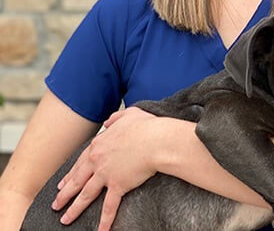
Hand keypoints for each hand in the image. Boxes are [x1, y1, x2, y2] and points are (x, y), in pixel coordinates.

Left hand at [52, 107, 157, 230]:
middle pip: (77, 180)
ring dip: (74, 209)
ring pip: (86, 195)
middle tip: (56, 203)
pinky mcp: (118, 185)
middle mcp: (98, 160)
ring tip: (65, 219)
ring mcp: (106, 174)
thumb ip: (116, 118)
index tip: (63, 182)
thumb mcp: (129, 114)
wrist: (155, 139)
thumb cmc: (146, 126)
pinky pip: (109, 207)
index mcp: (99, 144)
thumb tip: (109, 122)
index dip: (71, 173)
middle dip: (65, 193)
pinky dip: (104, 221)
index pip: (81, 161)